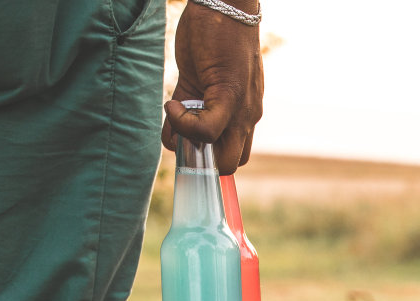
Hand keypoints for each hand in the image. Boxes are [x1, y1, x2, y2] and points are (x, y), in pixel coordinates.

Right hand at [164, 2, 264, 174]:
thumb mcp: (198, 79)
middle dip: (201, 160)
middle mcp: (247, 116)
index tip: (185, 136)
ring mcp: (241, 109)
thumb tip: (173, 134)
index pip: (233, 154)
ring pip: (224, 158)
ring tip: (176, 115)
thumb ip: (190, 106)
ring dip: (192, 145)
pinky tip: (172, 105)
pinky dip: (184, 124)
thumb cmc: (210, 37)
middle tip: (180, 132)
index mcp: (243, 114)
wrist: (224, 5)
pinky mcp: (230, 95)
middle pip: (230, 165)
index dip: (208, 156)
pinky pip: (208, 130)